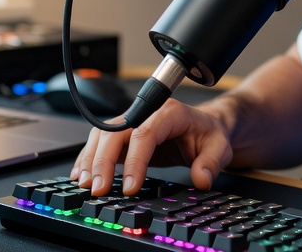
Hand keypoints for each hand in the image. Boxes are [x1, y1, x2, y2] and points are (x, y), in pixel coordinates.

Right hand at [69, 98, 233, 195]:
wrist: (205, 126)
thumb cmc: (208, 134)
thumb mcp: (219, 147)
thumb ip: (212, 162)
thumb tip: (201, 178)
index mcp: (169, 112)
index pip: (145, 133)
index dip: (134, 161)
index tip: (130, 187)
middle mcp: (146, 113)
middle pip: (115, 132)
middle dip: (103, 161)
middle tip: (99, 189)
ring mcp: (131, 122)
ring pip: (103, 136)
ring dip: (91, 160)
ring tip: (85, 184)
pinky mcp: (124, 135)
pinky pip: (101, 143)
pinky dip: (88, 159)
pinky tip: (81, 175)